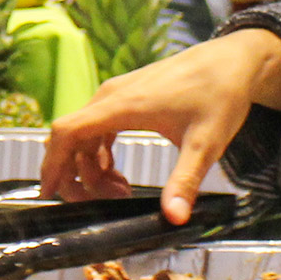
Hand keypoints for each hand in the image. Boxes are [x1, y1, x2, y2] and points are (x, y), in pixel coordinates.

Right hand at [41, 30, 280, 221]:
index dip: (52, 164)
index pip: (66, 132)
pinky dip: (100, 154)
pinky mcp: (127, 96)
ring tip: (121, 193)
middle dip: (76, 176)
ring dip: (91, 168)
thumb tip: (174, 218)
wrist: (233, 61)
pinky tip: (119, 174)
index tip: (47, 194)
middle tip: (101, 205)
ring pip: (84, 135)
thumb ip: (184, 182)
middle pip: (70, 138)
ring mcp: (117, 94)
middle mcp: (110, 96)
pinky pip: (98, 127)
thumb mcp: (205, 145)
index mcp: (121, 105)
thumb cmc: (219, 96)